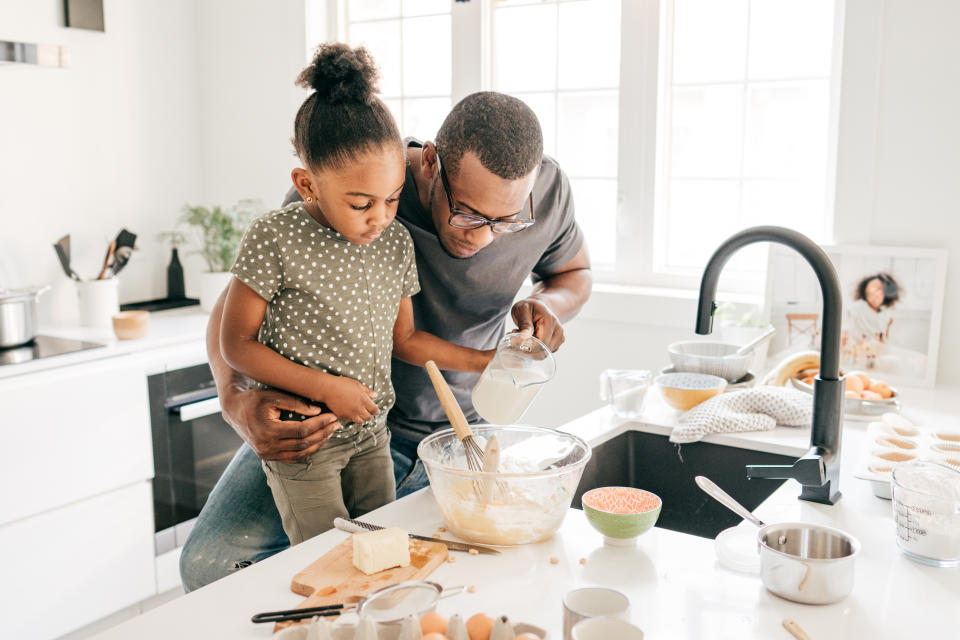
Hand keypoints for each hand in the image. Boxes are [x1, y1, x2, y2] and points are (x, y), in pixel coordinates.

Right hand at [220, 387, 339, 462]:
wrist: (234, 411)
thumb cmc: (254, 399)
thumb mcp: (273, 395)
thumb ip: (295, 403)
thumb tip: (317, 411)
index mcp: (268, 431)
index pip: (302, 431)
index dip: (320, 424)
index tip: (332, 415)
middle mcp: (267, 446)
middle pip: (303, 443)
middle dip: (323, 433)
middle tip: (336, 423)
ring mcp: (267, 454)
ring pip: (300, 453)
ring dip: (318, 443)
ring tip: (330, 432)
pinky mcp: (268, 456)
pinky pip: (292, 458)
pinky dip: (307, 451)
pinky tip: (318, 441)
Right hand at [324, 376, 378, 424]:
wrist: (328, 389)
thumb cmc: (342, 384)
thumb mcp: (357, 384)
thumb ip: (367, 391)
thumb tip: (375, 395)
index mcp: (364, 400)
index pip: (375, 410)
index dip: (376, 411)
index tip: (375, 410)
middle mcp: (358, 409)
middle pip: (368, 418)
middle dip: (369, 415)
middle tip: (368, 412)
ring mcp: (350, 414)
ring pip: (360, 421)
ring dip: (361, 418)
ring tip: (359, 413)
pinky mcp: (343, 416)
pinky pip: (350, 421)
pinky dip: (352, 418)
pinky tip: (350, 412)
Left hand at [511, 297, 564, 350]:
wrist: (538, 306)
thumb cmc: (528, 307)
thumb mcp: (522, 310)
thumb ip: (524, 324)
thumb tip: (524, 338)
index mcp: (549, 321)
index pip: (541, 343)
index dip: (526, 346)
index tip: (512, 338)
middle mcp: (558, 330)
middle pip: (543, 351)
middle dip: (527, 348)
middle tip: (515, 335)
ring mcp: (559, 337)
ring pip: (543, 354)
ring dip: (530, 349)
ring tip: (522, 335)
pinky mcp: (557, 342)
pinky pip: (544, 353)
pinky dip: (535, 349)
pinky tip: (529, 339)